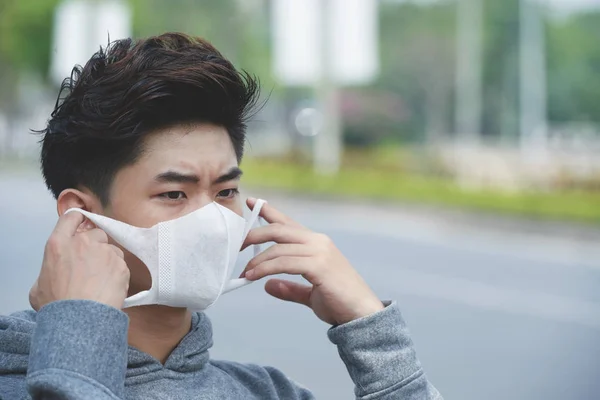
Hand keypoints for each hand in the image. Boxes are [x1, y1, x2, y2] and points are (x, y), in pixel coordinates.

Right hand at [29, 211, 129, 310]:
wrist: (80, 319)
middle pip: (96, 234)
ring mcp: (105, 252)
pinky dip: (118, 275)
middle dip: (96, 246)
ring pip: (112, 250)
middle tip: (92, 266)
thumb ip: (49, 271)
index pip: (70, 218)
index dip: (78, 220)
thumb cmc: (57, 306)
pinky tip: (109, 288)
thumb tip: (54, 274)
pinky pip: (121, 265)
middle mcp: (83, 243)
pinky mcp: (121, 264)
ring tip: (101, 282)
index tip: (83, 225)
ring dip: (109, 261)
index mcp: (59, 244)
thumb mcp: (38, 287)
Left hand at [241, 198, 383, 324]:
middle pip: (278, 230)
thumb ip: (290, 287)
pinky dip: (265, 269)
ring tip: (244, 273)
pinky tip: (253, 277)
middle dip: (254, 235)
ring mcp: (319, 252)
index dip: (268, 211)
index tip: (251, 202)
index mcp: (317, 243)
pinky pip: (283, 263)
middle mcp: (318, 241)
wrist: (361, 314)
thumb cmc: (339, 303)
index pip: (288, 222)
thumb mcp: (310, 293)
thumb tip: (268, 285)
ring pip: (278, 248)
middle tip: (237, 246)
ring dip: (257, 261)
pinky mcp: (319, 265)